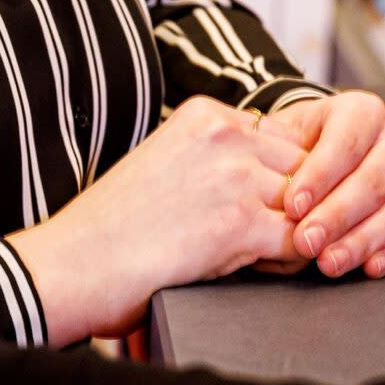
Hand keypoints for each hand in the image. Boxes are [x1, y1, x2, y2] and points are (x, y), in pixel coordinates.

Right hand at [7, 97, 305, 343]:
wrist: (74, 265)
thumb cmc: (113, 227)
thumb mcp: (166, 162)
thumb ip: (214, 157)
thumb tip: (266, 173)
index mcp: (205, 115)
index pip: (283, 137)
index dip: (280, 177)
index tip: (262, 206)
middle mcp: (225, 135)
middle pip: (304, 166)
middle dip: (298, 204)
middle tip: (273, 235)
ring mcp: (236, 177)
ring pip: (310, 203)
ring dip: (299, 232)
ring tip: (263, 255)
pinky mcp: (240, 224)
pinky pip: (302, 241)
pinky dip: (292, 261)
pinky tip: (260, 268)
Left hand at [258, 91, 384, 280]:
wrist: (321, 149)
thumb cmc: (299, 145)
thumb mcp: (287, 135)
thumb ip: (279, 155)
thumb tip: (263, 187)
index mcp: (364, 112)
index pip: (345, 144)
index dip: (319, 177)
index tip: (292, 206)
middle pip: (373, 182)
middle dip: (337, 217)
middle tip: (305, 242)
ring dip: (361, 242)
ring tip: (328, 263)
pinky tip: (369, 268)